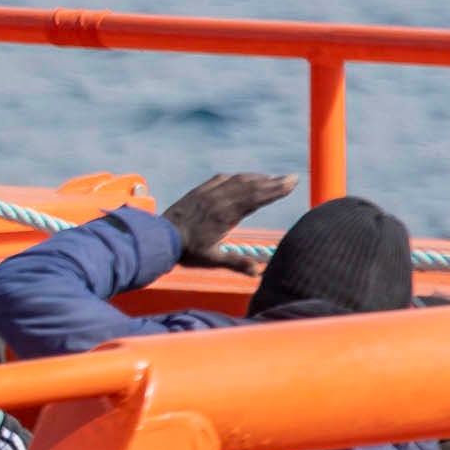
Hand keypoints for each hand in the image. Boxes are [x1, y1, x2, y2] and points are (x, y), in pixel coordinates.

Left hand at [160, 172, 297, 273]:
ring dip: (257, 178)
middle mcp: (219, 200)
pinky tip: (243, 178)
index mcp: (226, 215)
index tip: (292, 183)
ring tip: (272, 179)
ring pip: (237, 181)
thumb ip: (236, 263)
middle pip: (251, 187)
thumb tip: (258, 271)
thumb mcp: (212, 260)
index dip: (275, 190)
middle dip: (273, 182)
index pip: (256, 198)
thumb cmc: (186, 251)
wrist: (157, 237)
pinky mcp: (198, 191)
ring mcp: (208, 193)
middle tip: (291, 178)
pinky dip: (236, 177)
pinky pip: (221, 179)